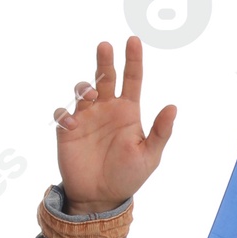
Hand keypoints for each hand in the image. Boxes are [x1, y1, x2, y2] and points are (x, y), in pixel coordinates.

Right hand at [52, 36, 176, 213]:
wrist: (101, 197)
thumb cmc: (128, 176)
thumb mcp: (149, 156)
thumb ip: (160, 132)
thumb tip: (173, 107)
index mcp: (128, 111)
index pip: (132, 79)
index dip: (133, 59)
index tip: (133, 40)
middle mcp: (106, 109)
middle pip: (106, 76)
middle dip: (105, 60)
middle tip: (105, 46)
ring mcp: (86, 117)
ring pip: (82, 90)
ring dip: (85, 87)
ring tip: (90, 96)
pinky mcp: (68, 129)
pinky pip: (63, 113)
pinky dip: (65, 114)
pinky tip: (72, 124)